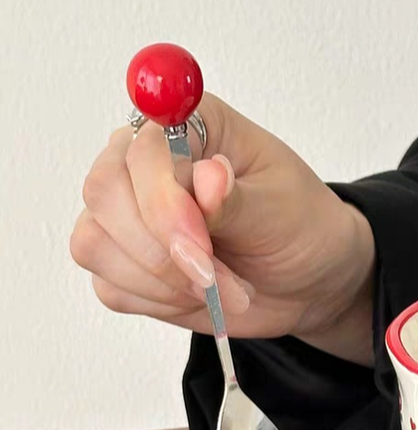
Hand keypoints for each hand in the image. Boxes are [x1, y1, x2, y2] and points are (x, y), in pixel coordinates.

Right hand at [70, 94, 376, 365]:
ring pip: (96, 244)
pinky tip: (199, 298)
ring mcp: (128, 211)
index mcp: (189, 127)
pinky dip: (156, 302)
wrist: (309, 280)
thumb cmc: (301, 229)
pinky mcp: (126, 261)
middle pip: (104, 195)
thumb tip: (208, 178)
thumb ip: (238, 200)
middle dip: (163, 253)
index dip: (163, 204)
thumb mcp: (284, 211)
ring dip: (163, 282)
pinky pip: (110, 286)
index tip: (201, 246)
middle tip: (218, 281)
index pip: (142, 151)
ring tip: (225, 290)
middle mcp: (146, 162)